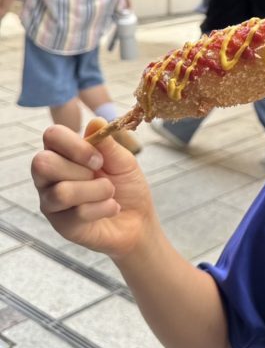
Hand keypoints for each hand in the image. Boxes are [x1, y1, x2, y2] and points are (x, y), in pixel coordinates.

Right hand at [31, 119, 157, 260]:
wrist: (138, 219)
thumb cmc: (126, 186)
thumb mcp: (123, 161)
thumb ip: (107, 143)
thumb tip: (96, 121)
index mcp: (62, 154)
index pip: (51, 136)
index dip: (75, 145)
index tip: (98, 159)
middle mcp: (49, 177)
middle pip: (42, 163)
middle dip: (81, 170)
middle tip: (101, 175)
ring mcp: (51, 202)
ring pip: (61, 192)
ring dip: (97, 191)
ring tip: (109, 194)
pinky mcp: (61, 225)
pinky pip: (77, 213)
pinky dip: (103, 208)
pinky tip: (111, 208)